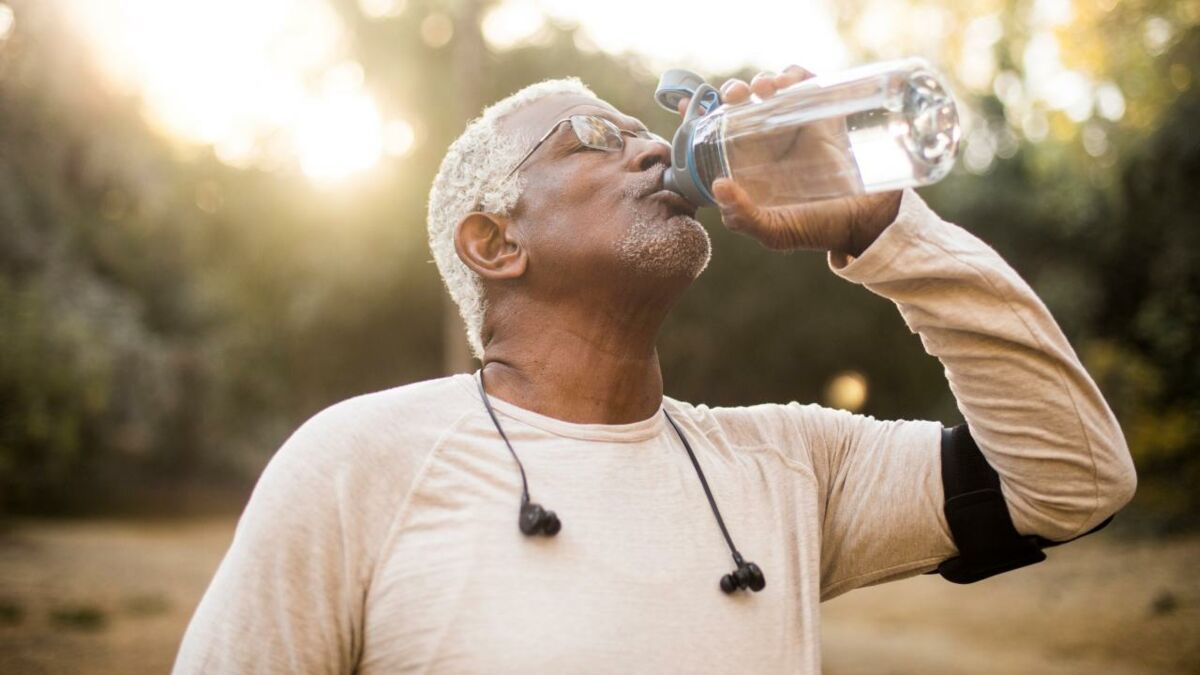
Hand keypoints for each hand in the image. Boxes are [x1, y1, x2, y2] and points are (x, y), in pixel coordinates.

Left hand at [675, 65, 901, 255]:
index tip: (684, 103)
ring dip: (762, 80)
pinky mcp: (823, 114)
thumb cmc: (817, 228)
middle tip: (735, 96)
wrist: (866, 220)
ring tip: (766, 89)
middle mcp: (768, 142)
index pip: (716, 134)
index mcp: (748, 165)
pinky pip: (805, 83)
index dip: (698, 115)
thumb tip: (719, 186)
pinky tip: (789, 82)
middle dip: (732, 92)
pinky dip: (794, 75)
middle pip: (741, 104)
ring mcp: (795, 126)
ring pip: (771, 89)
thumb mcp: (775, 232)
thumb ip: (744, 218)